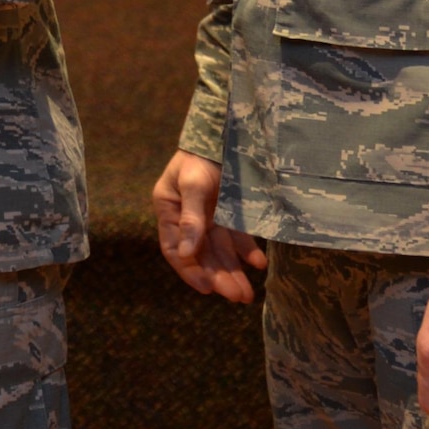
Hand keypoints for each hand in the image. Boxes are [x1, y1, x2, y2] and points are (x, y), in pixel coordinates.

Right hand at [151, 149, 267, 303]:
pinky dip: (247, 251)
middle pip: (202, 256)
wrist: (226, 131)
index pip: (175, 250)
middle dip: (219, 277)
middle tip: (237, 296)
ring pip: (220, 251)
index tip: (208, 288)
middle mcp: (187, 218)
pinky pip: (237, 237)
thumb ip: (192, 218)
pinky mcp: (228, 212)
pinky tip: (259, 264)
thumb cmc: (201, 155)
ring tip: (248, 295)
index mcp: (169, 210)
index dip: (190, 271)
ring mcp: (209, 216)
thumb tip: (187, 254)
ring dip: (233, 271)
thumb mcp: (194, 184)